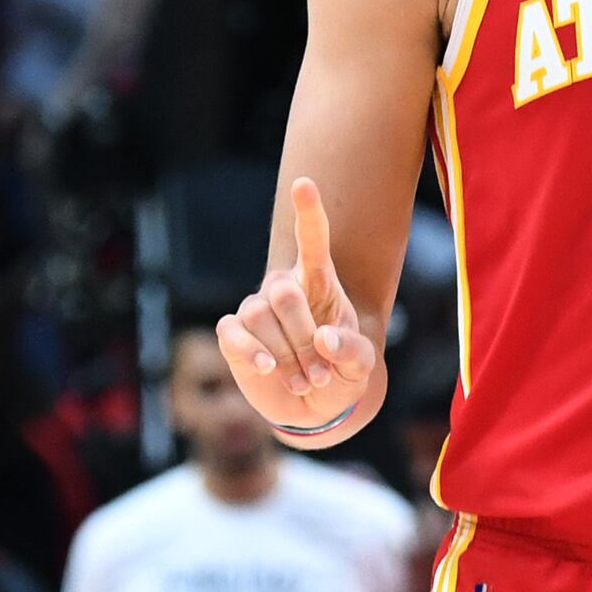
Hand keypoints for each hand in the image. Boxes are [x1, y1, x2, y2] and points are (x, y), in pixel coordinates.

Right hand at [217, 178, 379, 428]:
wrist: (309, 406)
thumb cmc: (338, 371)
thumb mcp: (359, 366)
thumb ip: (351, 351)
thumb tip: (324, 339)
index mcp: (319, 282)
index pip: (313, 240)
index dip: (308, 212)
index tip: (304, 184)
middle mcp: (283, 287)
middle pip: (284, 292)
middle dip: (303, 337)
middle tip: (320, 372)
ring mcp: (256, 308)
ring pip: (259, 315)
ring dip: (285, 355)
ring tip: (305, 381)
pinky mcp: (233, 334)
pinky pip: (233, 333)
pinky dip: (252, 352)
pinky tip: (268, 369)